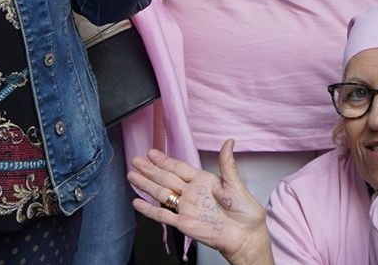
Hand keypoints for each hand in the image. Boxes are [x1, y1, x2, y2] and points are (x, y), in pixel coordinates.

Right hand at [128, 144, 268, 262]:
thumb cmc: (244, 211)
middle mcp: (192, 193)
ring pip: (161, 194)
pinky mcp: (184, 223)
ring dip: (146, 185)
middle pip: (166, 178)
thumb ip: (227, 163)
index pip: (179, 168)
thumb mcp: (235, 183)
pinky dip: (149, 209)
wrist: (245, 235)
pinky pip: (163, 215)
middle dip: (150, 170)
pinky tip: (137, 202)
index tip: (151, 152)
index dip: (165, 160)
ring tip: (131, 175)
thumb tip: (229, 141)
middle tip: (135, 160)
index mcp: (203, 181)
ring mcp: (186, 208)